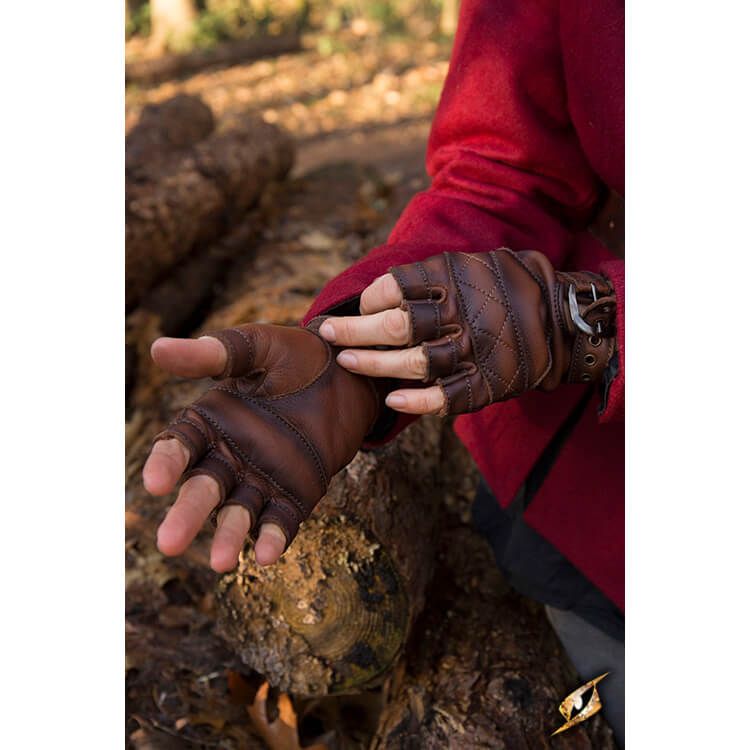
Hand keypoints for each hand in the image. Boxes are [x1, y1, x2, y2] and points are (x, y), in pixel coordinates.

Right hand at [143, 323, 378, 571]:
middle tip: (168, 543)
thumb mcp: (258, 347)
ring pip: (239, 512)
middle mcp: (229, 456)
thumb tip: (158, 348)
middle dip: (187, 514)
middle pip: (203, 489)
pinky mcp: (296, 493)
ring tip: (223, 562)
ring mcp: (262, 478)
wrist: (349, 373)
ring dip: (230, 537)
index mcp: (211, 421)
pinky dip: (274, 537)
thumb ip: (215, 353)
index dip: (166, 464)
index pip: (179, 447)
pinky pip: (281, 519)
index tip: (155, 482)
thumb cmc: (297, 355)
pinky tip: (267, 555)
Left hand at [319, 249, 615, 414]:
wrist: (565, 320)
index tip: (357, 306)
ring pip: (411, 363)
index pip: (395, 288)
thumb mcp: (476, 262)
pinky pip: (444, 397)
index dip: (368, 299)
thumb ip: (434, 274)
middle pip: (393, 326)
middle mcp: (460, 314)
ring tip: (345, 363)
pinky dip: (415, 402)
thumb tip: (383, 290)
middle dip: (352, 331)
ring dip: (371, 365)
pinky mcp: (485, 384)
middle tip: (326, 333)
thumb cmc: (509, 287)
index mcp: (455, 279)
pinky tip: (391, 400)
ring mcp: (472, 352)